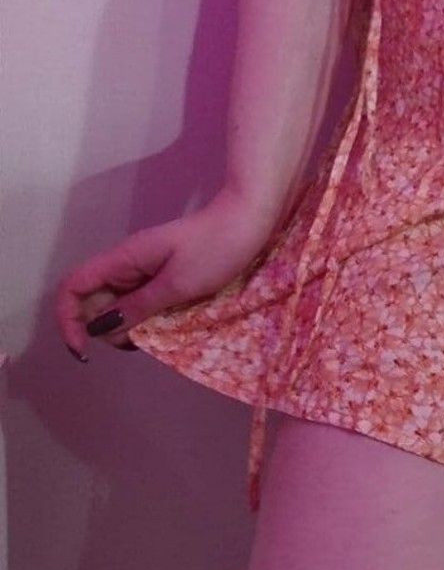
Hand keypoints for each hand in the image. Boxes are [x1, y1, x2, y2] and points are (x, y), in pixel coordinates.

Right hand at [54, 186, 280, 361]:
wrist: (249, 219)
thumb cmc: (216, 247)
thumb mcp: (177, 284)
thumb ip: (137, 307)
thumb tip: (98, 328)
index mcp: (122, 259)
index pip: (72, 287)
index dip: (68, 320)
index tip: (85, 349)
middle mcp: (126, 264)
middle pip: (93, 302)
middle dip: (104, 330)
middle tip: (138, 342)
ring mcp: (144, 270)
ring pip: (118, 306)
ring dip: (128, 327)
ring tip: (158, 335)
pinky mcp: (162, 275)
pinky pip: (140, 302)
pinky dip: (146, 318)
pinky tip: (166, 326)